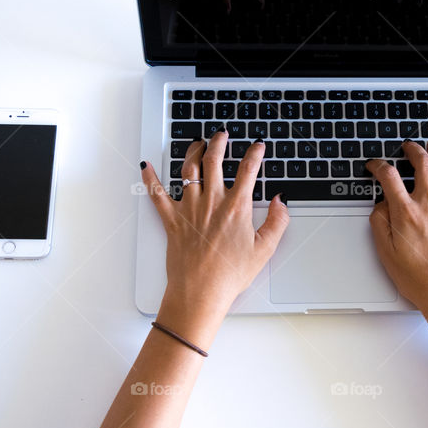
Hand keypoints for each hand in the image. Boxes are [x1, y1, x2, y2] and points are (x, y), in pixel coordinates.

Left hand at [140, 133, 288, 345]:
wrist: (200, 292)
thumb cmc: (230, 275)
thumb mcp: (264, 250)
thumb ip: (277, 221)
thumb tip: (281, 201)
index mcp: (236, 208)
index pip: (248, 170)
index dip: (255, 154)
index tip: (258, 145)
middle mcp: (211, 202)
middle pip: (214, 161)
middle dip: (219, 142)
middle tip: (222, 134)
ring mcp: (189, 209)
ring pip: (188, 170)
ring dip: (193, 151)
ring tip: (198, 143)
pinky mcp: (172, 220)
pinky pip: (156, 194)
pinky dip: (150, 178)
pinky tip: (146, 166)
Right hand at [366, 142, 427, 317]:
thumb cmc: (418, 279)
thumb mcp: (386, 253)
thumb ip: (379, 224)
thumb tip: (380, 205)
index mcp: (406, 213)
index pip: (389, 177)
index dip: (378, 166)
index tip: (374, 166)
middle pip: (422, 165)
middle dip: (413, 150)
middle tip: (408, 146)